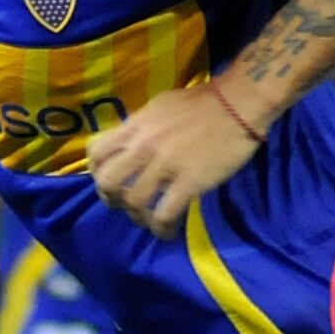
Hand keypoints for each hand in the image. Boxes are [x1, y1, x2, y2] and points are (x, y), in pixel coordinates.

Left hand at [88, 81, 266, 236]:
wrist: (237, 103)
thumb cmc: (202, 102)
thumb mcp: (160, 106)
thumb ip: (141, 127)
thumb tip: (131, 144)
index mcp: (135, 125)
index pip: (97, 151)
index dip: (97, 171)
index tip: (109, 181)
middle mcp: (143, 146)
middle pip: (108, 181)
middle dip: (110, 198)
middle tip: (123, 204)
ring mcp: (165, 165)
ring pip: (133, 202)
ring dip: (138, 217)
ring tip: (149, 220)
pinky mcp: (188, 182)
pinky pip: (164, 214)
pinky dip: (162, 228)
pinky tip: (168, 231)